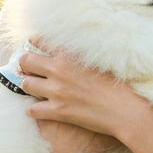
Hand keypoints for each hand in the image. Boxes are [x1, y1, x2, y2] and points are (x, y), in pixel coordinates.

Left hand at [19, 40, 152, 152]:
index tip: (33, 47)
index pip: (40, 41)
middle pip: (26, 61)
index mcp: (70, 54)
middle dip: (26, 65)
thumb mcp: (100, 60)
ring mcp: (57, 91)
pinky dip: (34, 110)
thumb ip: (81, 54)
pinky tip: (41, 110)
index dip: (34, 44)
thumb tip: (71, 51)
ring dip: (30, 87)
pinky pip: (32, 110)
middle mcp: (60, 70)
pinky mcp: (58, 111)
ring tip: (37, 90)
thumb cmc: (119, 84)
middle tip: (32, 70)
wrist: (127, 110)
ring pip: (25, 84)